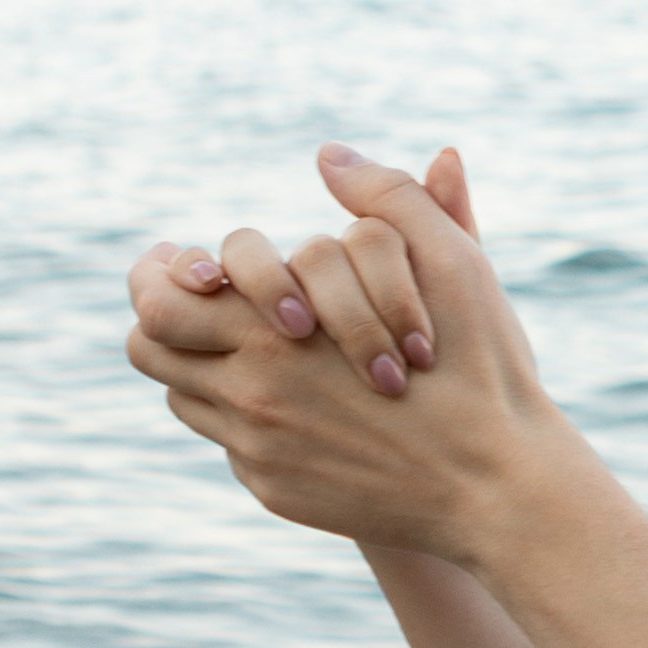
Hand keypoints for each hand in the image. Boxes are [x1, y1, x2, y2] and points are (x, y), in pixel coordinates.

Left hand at [126, 146, 574, 559]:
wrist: (498, 489)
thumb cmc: (482, 368)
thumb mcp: (455, 265)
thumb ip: (392, 197)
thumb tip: (331, 156)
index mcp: (275, 334)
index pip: (157, 301)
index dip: (159, 274)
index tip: (186, 263)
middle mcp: (251, 398)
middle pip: (150, 352)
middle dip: (163, 316)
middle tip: (198, 297)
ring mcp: (260, 453)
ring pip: (186, 399)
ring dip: (206, 365)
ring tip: (251, 344)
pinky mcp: (277, 491)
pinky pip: (233, 445)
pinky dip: (253, 416)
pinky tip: (304, 401)